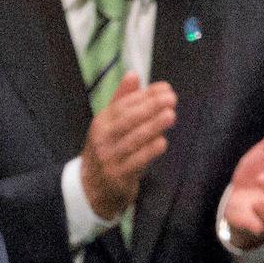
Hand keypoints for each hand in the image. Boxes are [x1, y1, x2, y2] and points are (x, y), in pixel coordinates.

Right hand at [79, 74, 177, 218]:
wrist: (92, 188)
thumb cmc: (108, 150)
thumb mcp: (109, 125)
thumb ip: (122, 100)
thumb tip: (133, 74)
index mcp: (101, 123)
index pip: (123, 105)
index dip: (145, 95)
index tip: (165, 88)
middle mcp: (102, 139)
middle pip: (127, 120)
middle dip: (150, 108)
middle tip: (171, 99)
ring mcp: (109, 158)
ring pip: (133, 140)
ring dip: (153, 127)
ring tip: (171, 115)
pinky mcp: (118, 177)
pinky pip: (135, 162)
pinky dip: (149, 151)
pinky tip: (162, 142)